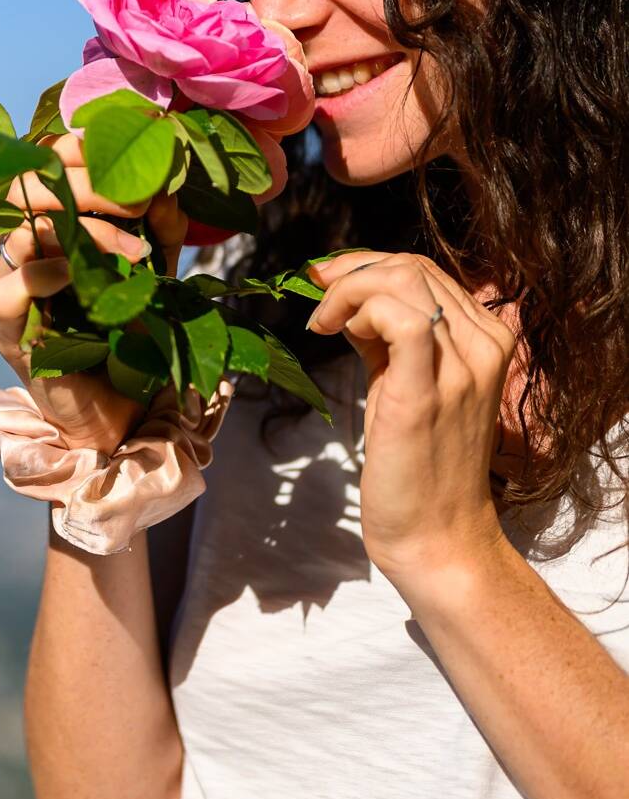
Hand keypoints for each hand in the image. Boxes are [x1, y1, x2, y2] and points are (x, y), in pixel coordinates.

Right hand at [0, 133, 187, 456]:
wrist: (120, 405)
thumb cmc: (131, 326)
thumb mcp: (156, 267)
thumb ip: (161, 228)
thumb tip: (162, 190)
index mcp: (48, 216)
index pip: (46, 160)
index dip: (80, 149)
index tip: (132, 157)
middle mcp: (19, 241)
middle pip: (29, 184)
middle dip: (89, 183)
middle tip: (139, 203)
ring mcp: (6, 281)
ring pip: (23, 228)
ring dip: (85, 230)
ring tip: (134, 252)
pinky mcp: (5, 327)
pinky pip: (5, 289)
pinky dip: (45, 274)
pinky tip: (81, 277)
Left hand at [306, 251, 517, 593]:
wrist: (437, 534)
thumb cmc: (416, 461)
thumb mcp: (405, 381)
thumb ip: (387, 338)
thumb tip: (349, 301)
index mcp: (485, 340)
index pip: (424, 270)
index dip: (366, 265)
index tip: (325, 282)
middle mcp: (482, 347)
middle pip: (412, 267)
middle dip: (350, 270)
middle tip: (313, 294)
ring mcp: (461, 369)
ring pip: (403, 281)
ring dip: (347, 290)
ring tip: (323, 323)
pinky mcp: (427, 392)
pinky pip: (398, 319)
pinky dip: (356, 309)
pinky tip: (332, 332)